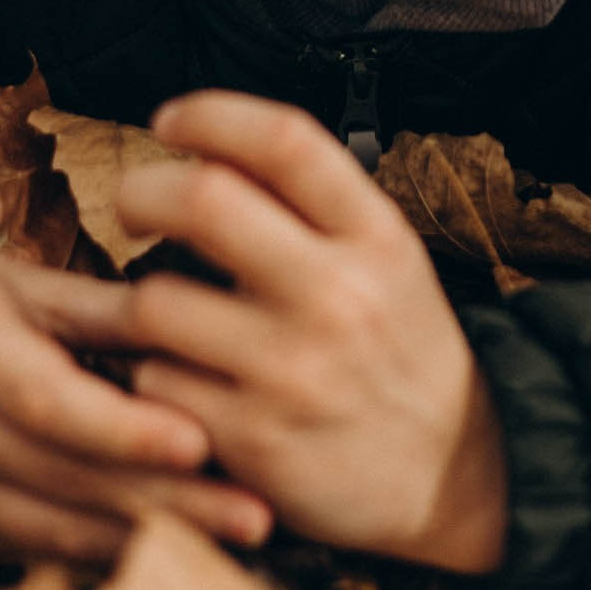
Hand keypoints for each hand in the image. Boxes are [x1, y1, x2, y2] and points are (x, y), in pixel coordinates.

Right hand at [0, 245, 271, 561]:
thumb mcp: (13, 282)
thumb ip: (101, 308)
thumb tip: (197, 311)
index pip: (52, 404)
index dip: (127, 431)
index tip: (202, 443)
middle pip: (67, 480)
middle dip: (169, 504)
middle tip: (256, 515)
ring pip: (55, 529)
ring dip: (148, 541)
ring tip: (232, 542)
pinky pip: (35, 549)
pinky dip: (102, 550)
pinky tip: (168, 556)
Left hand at [83, 92, 506, 573]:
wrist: (455, 475)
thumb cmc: (401, 351)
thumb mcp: (390, 260)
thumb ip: (316, 207)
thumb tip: (211, 144)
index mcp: (376, 236)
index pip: (285, 140)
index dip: (212, 114)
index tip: (171, 120)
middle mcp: (337, 295)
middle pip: (203, 200)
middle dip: (143, 191)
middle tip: (135, 205)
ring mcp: (291, 371)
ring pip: (156, 300)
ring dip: (140, 300)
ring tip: (162, 309)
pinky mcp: (253, 442)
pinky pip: (155, 386)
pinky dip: (154, 377)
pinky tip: (183, 381)